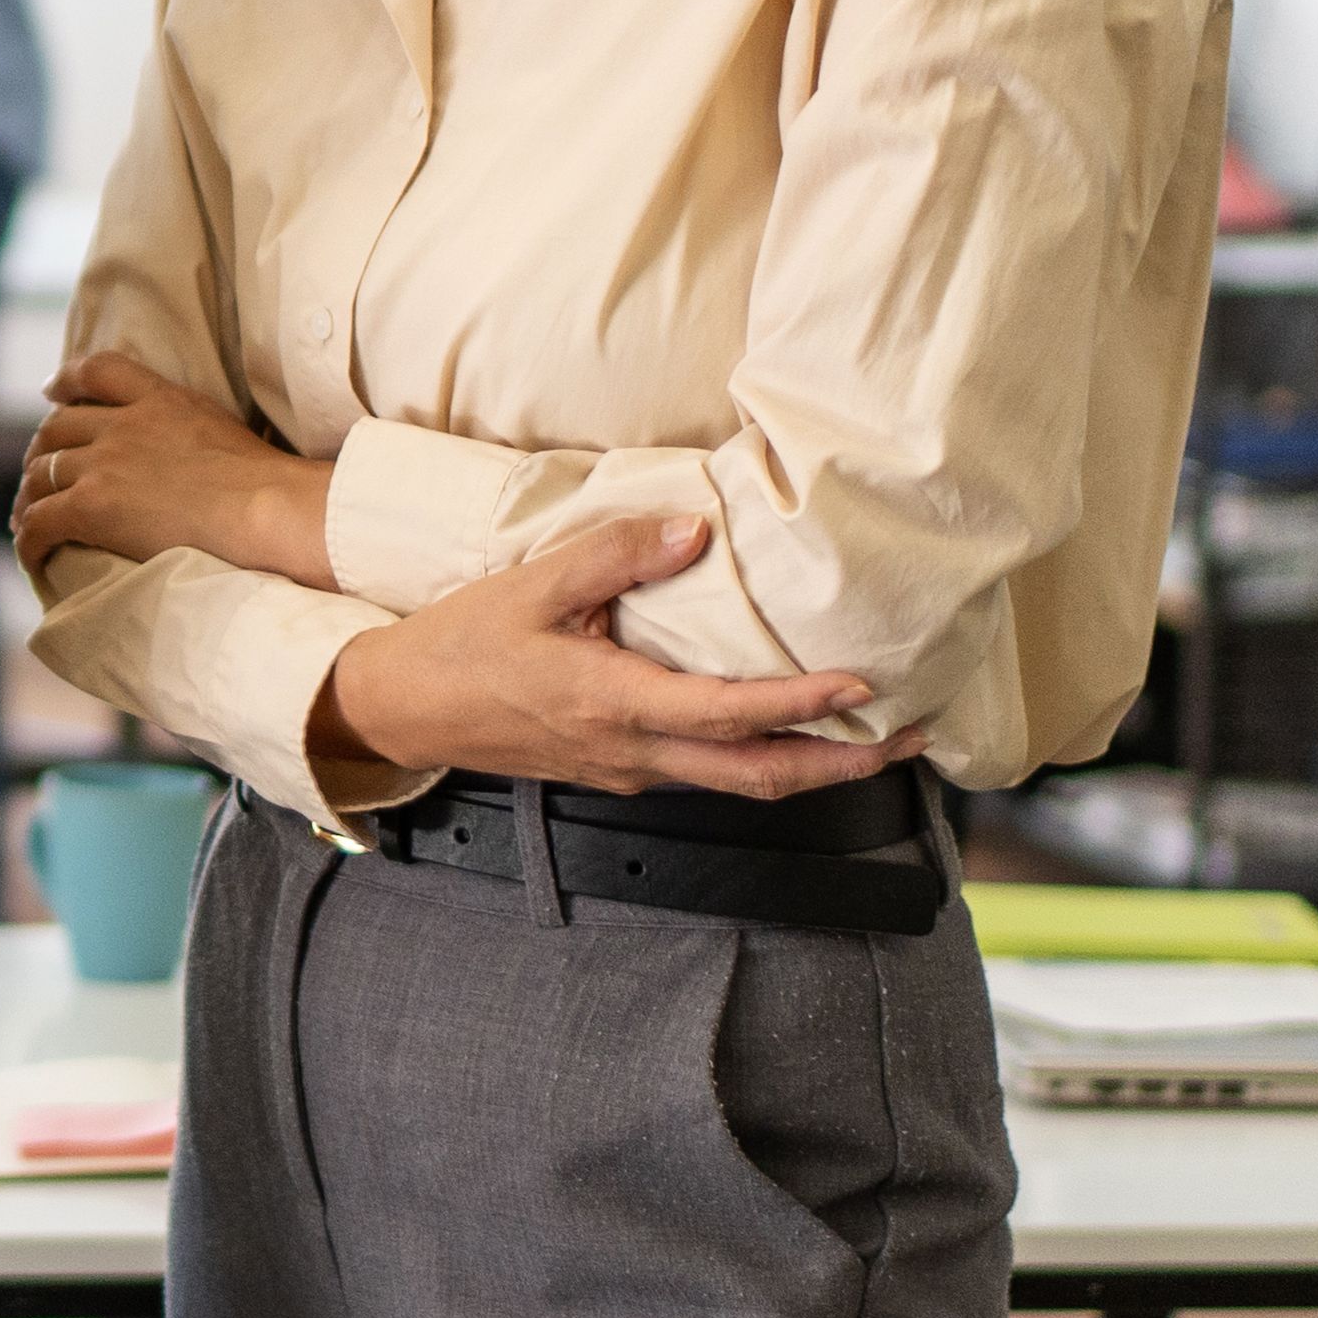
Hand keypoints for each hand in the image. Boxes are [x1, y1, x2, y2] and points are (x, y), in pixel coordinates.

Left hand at [15, 348, 336, 590]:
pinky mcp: (92, 506)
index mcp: (161, 400)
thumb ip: (190, 428)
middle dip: (40, 453)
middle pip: (56, 429)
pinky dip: (28, 539)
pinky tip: (32, 554)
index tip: (52, 393)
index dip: (66, 380)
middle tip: (38, 478)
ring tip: (28, 521)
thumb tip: (190, 454)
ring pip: (39, 476)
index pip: (99, 371)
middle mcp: (124, 426)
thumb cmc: (268, 486)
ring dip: (28, 499)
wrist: (268, 509)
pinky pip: (39, 521)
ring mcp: (104, 464)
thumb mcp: (224, 430)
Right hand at [317, 517, 904, 804]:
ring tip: (876, 738)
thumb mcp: (531, 586)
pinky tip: (791, 731)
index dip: (803, 704)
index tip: (863, 686)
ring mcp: (629, 770)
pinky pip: (710, 774)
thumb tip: (697, 533)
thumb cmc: (462, 645)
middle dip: (844, 764)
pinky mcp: (622, 770)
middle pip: (760, 776)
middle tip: (911, 735)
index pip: (730, 714)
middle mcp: (633, 751)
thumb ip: (616, 557)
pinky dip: (767, 758)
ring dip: (816, 767)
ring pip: (741, 784)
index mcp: (613, 704)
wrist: (405, 707)